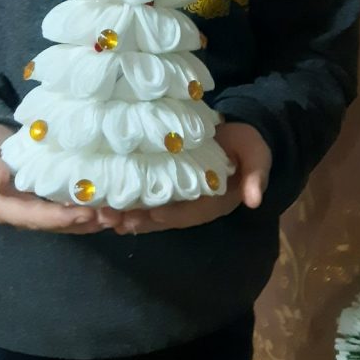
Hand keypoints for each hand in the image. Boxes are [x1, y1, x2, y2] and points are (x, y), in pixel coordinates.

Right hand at [0, 123, 123, 233]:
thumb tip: (0, 179)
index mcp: (2, 208)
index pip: (33, 217)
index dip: (58, 218)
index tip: (83, 214)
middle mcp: (20, 214)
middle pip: (53, 225)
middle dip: (81, 223)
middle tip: (110, 217)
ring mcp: (33, 209)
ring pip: (63, 222)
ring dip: (89, 221)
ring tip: (115, 216)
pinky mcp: (44, 200)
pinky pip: (66, 209)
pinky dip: (85, 210)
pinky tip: (106, 206)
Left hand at [111, 121, 271, 234]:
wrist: (237, 139)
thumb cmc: (246, 146)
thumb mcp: (257, 156)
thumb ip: (257, 174)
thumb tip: (254, 199)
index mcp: (214, 201)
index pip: (192, 211)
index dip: (173, 213)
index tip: (153, 214)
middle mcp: (194, 206)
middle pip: (165, 217)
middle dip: (141, 220)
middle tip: (114, 220)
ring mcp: (179, 199)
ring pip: (152, 213)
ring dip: (128, 216)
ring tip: (103, 217)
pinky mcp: (168, 189)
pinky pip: (147, 202)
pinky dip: (128, 205)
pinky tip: (106, 206)